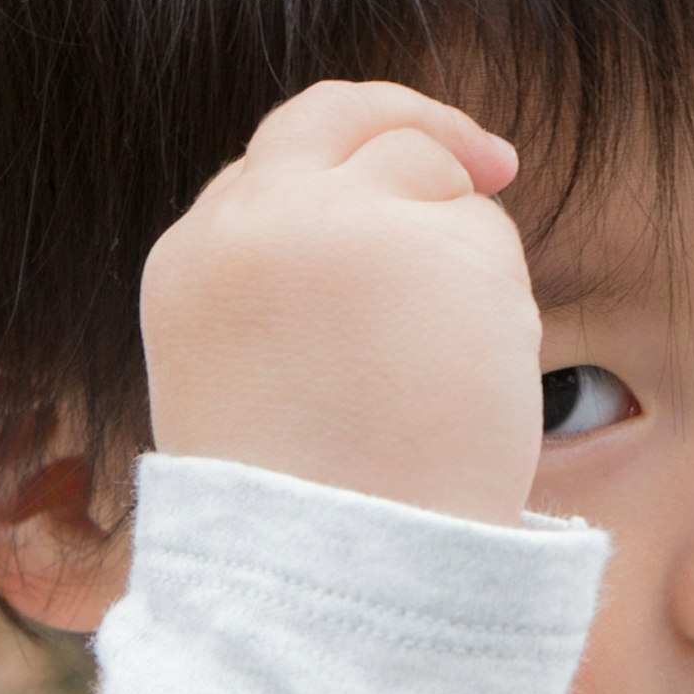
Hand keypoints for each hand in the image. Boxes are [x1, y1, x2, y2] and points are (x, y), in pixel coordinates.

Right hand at [140, 82, 542, 525]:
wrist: (337, 576)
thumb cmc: (309, 512)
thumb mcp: (254, 374)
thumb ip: (291, 284)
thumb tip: (387, 212)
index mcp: (193, 259)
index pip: (273, 163)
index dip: (344, 165)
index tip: (396, 175)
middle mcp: (257, 221)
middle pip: (346, 117)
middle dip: (422, 121)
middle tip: (492, 160)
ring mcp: (345, 222)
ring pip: (437, 184)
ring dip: (464, 264)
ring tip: (432, 385)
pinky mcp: (433, 242)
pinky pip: (491, 240)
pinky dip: (501, 305)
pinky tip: (466, 386)